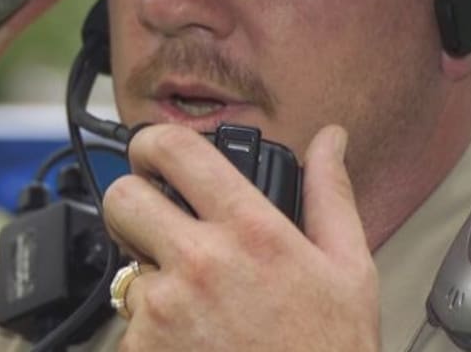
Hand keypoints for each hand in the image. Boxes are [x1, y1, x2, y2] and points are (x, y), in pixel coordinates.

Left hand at [103, 124, 379, 350]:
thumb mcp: (348, 269)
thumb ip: (330, 194)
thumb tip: (331, 140)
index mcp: (250, 230)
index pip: (174, 150)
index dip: (152, 141)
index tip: (152, 153)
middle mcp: (200, 262)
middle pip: (122, 198)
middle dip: (134, 206)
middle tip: (157, 226)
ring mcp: (166, 310)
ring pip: (126, 267)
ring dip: (151, 280)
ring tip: (199, 308)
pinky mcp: (143, 350)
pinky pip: (129, 323)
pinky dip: (151, 331)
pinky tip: (195, 343)